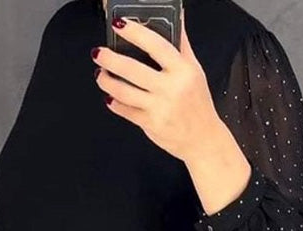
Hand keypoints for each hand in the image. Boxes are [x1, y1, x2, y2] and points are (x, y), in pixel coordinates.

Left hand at [92, 11, 223, 161]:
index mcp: (183, 71)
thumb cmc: (198, 105)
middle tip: (99, 53)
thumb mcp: (195, 71)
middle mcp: (171, 88)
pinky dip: (114, 103)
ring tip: (101, 74)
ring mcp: (159, 107)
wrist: (202, 139)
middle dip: (110, 59)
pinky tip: (109, 96)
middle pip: (132, 69)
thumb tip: (176, 20)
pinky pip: (126, 112)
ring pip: (124, 92)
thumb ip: (182, 45)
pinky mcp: (150, 124)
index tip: (119, 25)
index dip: (134, 32)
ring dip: (107, 81)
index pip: (155, 45)